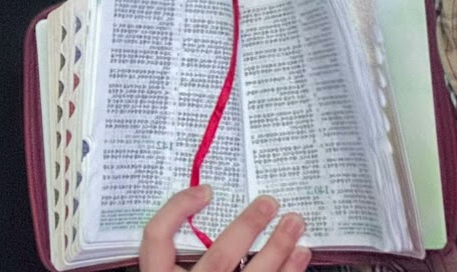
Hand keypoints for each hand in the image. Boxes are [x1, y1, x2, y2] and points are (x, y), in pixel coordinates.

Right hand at [138, 185, 310, 271]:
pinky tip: (300, 259)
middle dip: (248, 226)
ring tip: (295, 223)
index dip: (178, 209)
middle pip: (218, 256)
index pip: (156, 239)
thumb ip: (177, 265)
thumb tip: (200, 224)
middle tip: (270, 203)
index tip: (205, 191)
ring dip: (279, 247)